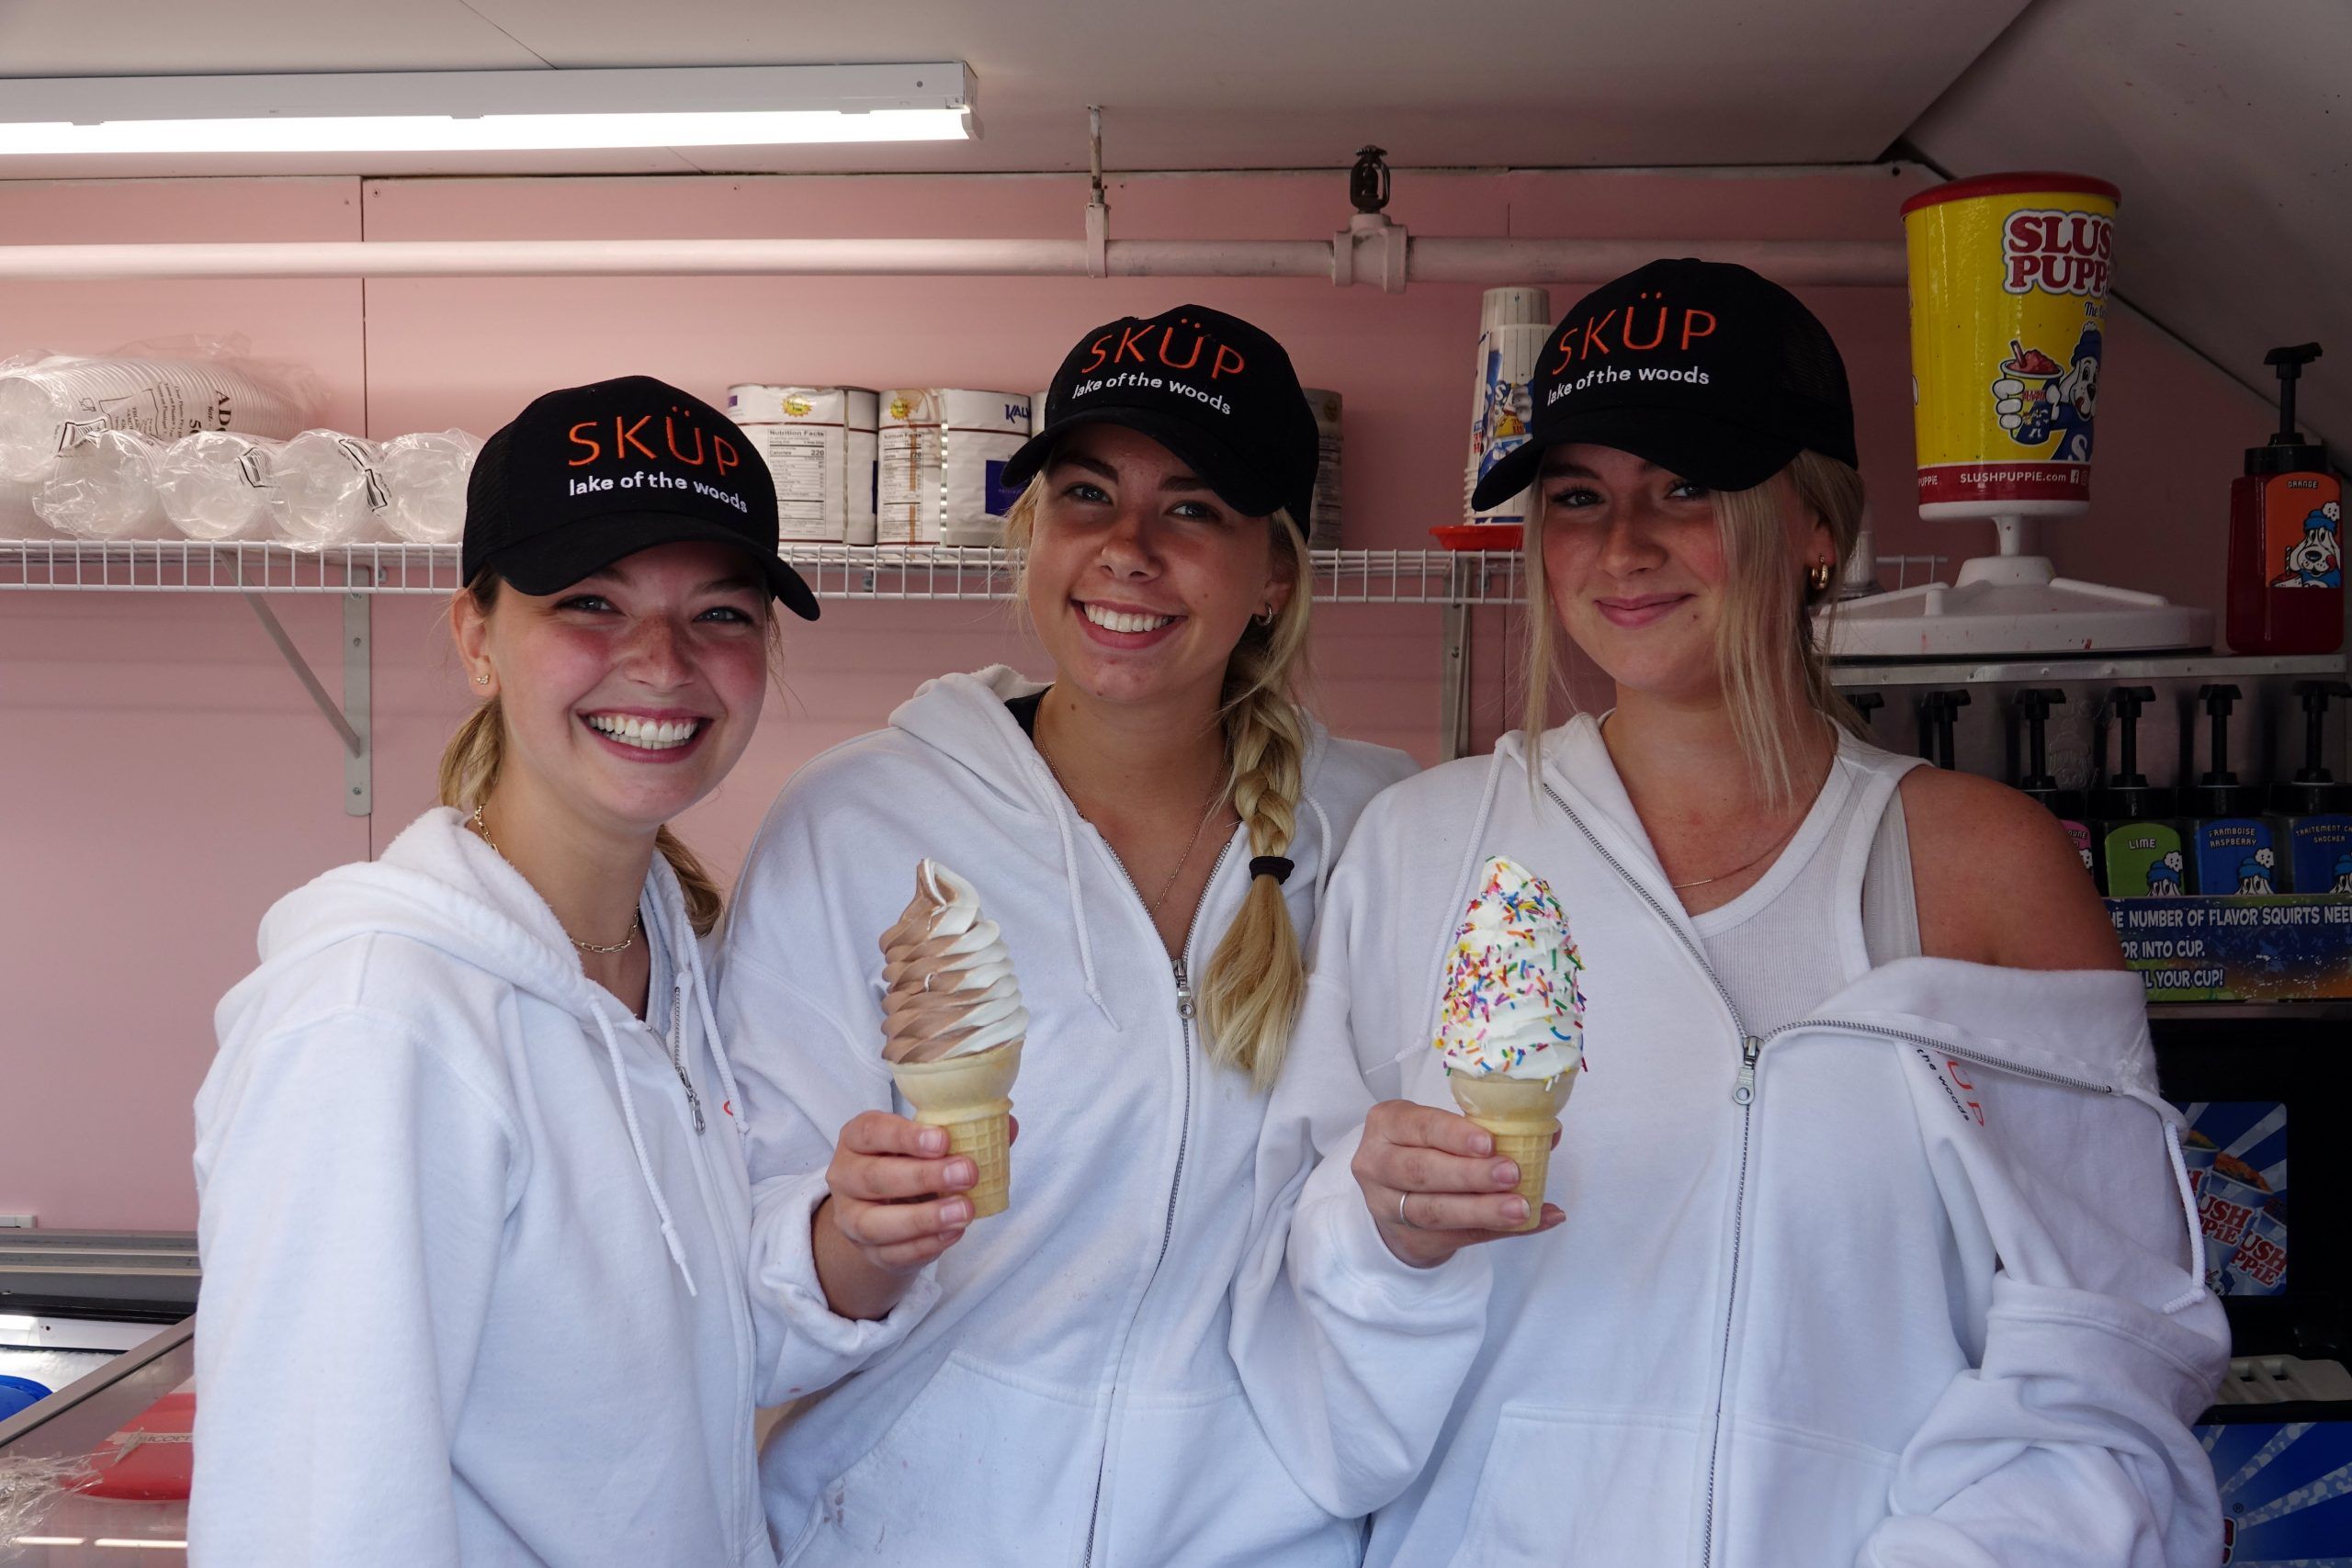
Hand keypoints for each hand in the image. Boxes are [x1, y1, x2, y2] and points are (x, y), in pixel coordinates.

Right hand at [812, 1111, 1015, 1318]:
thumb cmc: (911, 1162)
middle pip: (874, 1178)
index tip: (943, 1140)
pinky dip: (925, 1246)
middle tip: (967, 1173)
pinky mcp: (868, 1252)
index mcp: (857, 1139)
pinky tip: (953, 1233)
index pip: (870, 1131)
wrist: (889, 1208)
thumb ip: (967, 1132)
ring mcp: (851, 1218)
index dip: (904, 1136)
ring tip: (964, 1212)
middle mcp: (845, 1177)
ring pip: (876, 1224)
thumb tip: (1007, 1126)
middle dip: (923, 1176)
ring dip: (923, 1219)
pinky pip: (892, 1254)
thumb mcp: (930, 1143)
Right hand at [1351, 1100, 1561, 1268]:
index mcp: (1387, 1125)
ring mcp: (1388, 1206)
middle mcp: (1377, 1164)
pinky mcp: (1410, 1238)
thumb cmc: (1424, 1148)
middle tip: (1512, 1174)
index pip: (1419, 1127)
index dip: (1454, 1136)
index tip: (1489, 1143)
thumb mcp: (1439, 1129)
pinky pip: (1457, 1237)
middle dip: (1470, 1175)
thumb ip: (1487, 1128)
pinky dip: (1498, 1231)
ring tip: (1522, 1208)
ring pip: (1435, 1211)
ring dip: (1483, 1211)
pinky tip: (1531, 1223)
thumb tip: (1549, 1133)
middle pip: (1422, 1172)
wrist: (1394, 1194)